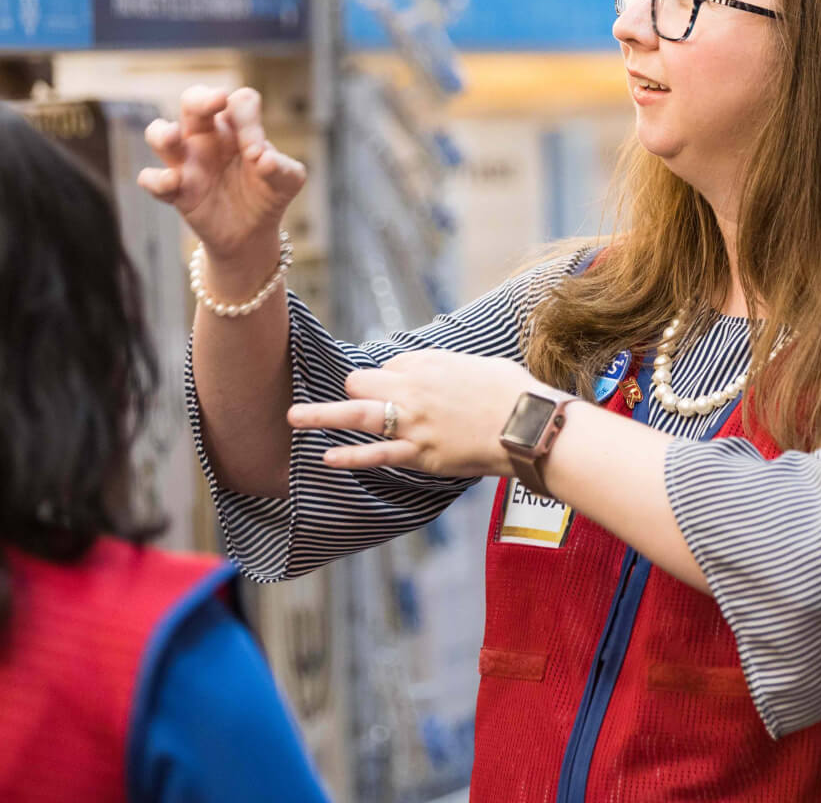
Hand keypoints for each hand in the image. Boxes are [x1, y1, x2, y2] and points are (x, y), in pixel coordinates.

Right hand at [137, 86, 305, 259]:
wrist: (252, 234)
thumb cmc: (269, 194)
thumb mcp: (288, 182)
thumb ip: (283, 168)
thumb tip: (263, 159)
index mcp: (238, 126)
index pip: (240, 103)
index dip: (249, 120)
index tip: (257, 154)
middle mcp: (209, 136)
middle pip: (193, 100)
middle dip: (201, 98)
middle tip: (217, 100)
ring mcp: (188, 161)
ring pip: (159, 133)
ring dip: (162, 132)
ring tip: (172, 137)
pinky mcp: (175, 190)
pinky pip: (151, 178)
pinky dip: (157, 179)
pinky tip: (174, 182)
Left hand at [287, 350, 539, 478]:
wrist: (529, 425)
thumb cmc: (514, 393)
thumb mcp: (479, 364)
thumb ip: (451, 368)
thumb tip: (443, 374)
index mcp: (428, 362)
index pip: (390, 364)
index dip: (393, 378)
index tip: (402, 389)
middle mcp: (412, 388)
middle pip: (361, 381)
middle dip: (358, 390)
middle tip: (360, 403)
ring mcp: (412, 422)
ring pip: (354, 414)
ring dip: (319, 415)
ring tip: (292, 417)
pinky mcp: (419, 453)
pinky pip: (376, 454)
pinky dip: (349, 457)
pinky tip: (325, 457)